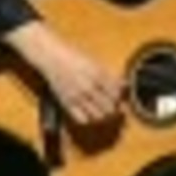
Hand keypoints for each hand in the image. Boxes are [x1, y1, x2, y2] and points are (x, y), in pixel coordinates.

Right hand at [4, 21, 122, 124]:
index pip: (116, 93)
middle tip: (114, 105)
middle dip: (114, 107)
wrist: (51, 57)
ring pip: (98, 116)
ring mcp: (78, 97)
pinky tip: (90, 113)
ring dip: (104, 114)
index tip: (120, 97)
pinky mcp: (67, 103)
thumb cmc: (73, 56)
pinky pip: (83, 119)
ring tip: (103, 109)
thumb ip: (109, 75)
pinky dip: (89, 119)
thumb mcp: (95, 62)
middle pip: (110, 107)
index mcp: (98, 75)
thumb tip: (124, 85)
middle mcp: (89, 87)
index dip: (120, 97)